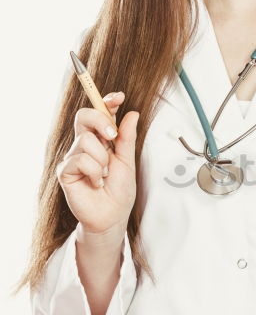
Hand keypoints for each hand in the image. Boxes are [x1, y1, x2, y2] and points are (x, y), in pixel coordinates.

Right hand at [56, 91, 139, 235]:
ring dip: (102, 160)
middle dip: (100, 120)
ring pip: (86, 140)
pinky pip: (80, 160)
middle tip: (112, 137)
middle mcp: (85, 145)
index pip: (99, 113)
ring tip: (104, 176)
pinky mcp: (65, 170)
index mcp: (101, 140)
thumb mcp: (128, 161)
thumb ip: (127, 138)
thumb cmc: (119, 191)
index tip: (119, 97)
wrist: (112, 216)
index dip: (106, 102)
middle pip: (84, 116)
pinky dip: (94, 173)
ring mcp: (73, 156)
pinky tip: (96, 183)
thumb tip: (132, 113)